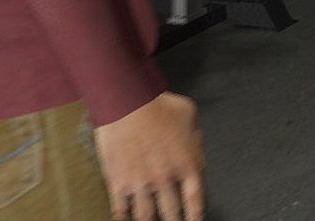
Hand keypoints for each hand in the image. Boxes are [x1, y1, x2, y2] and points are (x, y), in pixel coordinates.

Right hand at [93, 92, 205, 220]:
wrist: (127, 104)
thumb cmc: (158, 105)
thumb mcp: (188, 115)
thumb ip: (194, 137)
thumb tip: (195, 148)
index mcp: (186, 163)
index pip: (195, 198)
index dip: (196, 214)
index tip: (195, 220)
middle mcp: (164, 178)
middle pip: (171, 212)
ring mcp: (140, 182)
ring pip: (146, 215)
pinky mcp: (118, 182)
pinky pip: (121, 209)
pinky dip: (122, 218)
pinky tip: (124, 220)